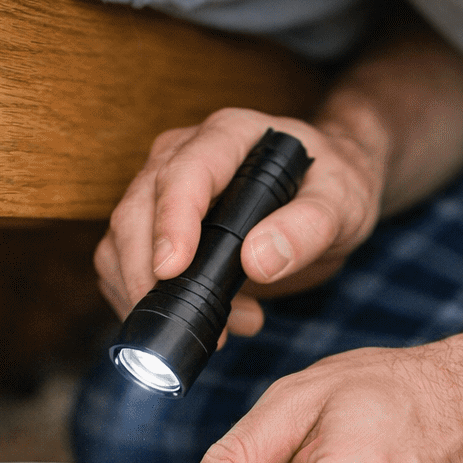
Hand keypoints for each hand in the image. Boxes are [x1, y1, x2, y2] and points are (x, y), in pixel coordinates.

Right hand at [94, 107, 386, 339]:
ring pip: (119, 243)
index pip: (182, 174)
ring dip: (152, 296)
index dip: (171, 222)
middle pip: (135, 212)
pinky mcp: (151, 225)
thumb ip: (308, 228)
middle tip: (205, 325)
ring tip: (226, 326)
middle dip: (152, 276)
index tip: (172, 270)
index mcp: (228, 136)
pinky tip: (205, 322)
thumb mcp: (342, 204)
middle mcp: (181, 155)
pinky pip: (122, 265)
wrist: (324, 195)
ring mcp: (160, 189)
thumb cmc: (333, 188)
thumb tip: (257, 259)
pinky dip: (147, 302)